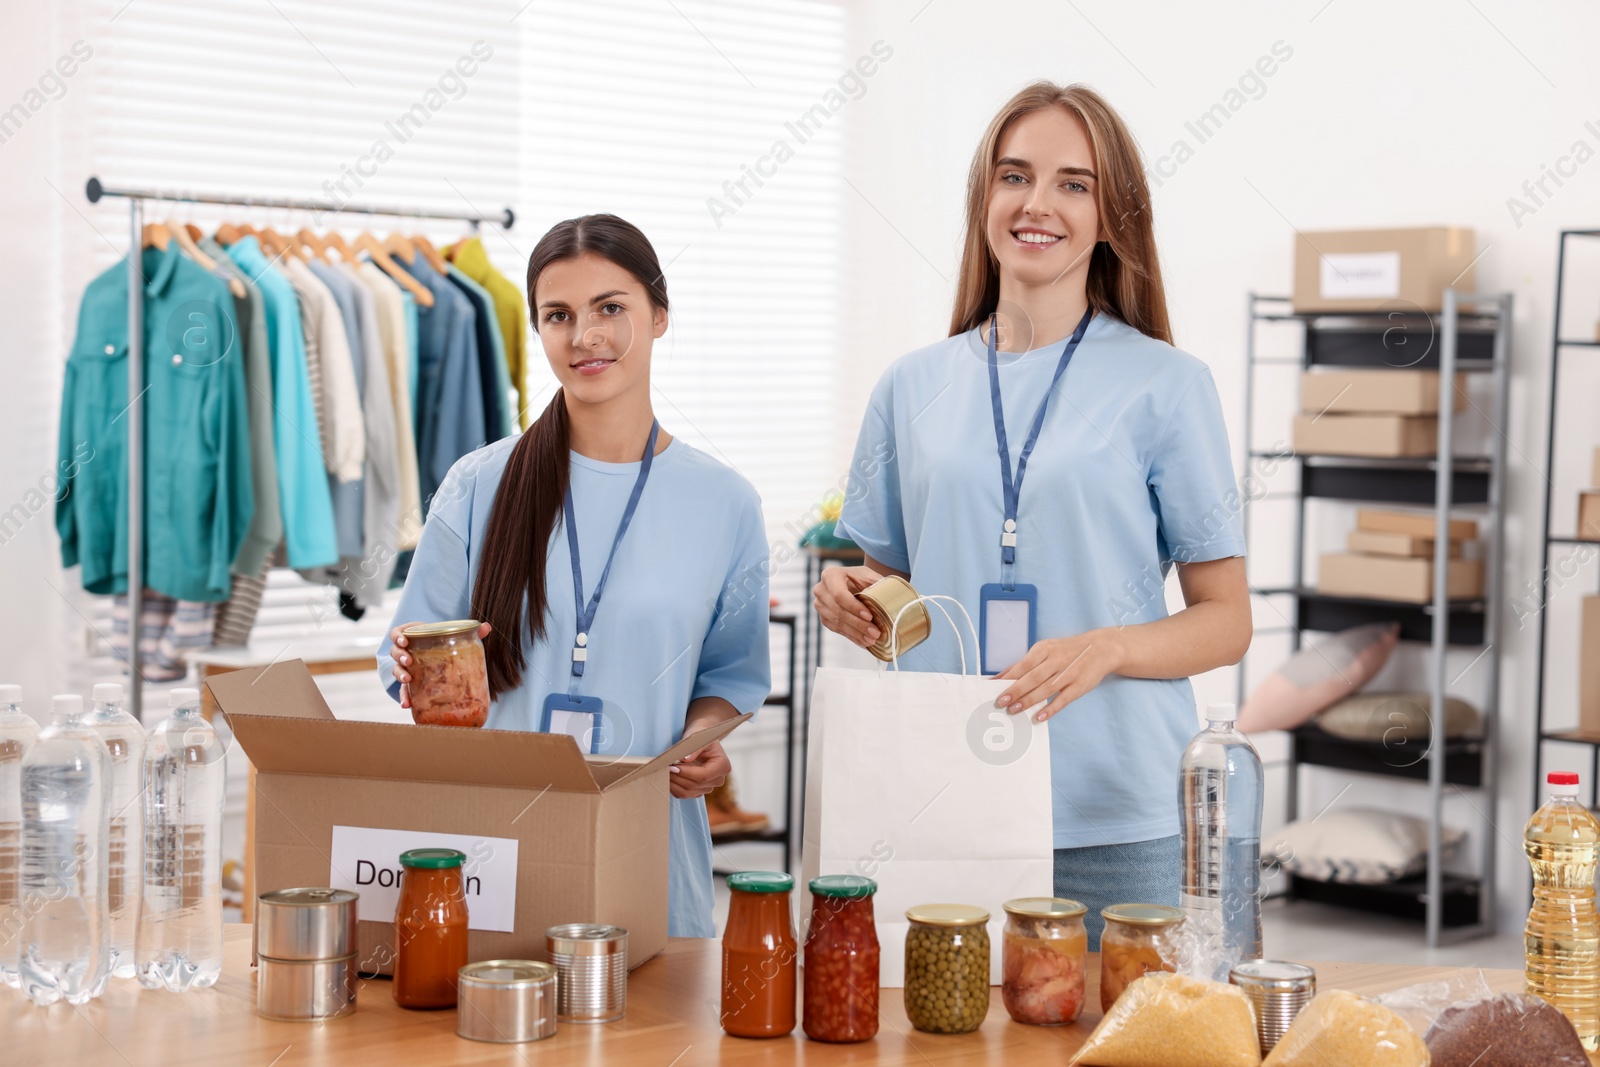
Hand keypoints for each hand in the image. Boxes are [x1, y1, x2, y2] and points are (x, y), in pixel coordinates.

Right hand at [389, 620, 492, 708]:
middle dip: (400, 657)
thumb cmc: (444, 642)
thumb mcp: (452, 637)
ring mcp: (406, 668)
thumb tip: (487, 626)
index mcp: (413, 636)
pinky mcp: (410, 683)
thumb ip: (469, 633)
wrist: (441, 657)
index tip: (404, 640)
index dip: (397, 636)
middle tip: (409, 661)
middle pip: (395, 652)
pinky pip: (403, 689)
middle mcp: (405, 651)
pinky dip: (404, 696)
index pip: (397, 633)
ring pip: (396, 669)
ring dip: (400, 675)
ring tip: (408, 680)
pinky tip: (407, 704)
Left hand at [668, 740, 730, 798]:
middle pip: (694, 785)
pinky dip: (674, 788)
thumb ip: (694, 749)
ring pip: (687, 792)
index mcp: (723, 766)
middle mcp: (718, 780)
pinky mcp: (698, 791)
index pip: (703, 775)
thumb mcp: (699, 738)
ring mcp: (708, 787)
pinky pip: (684, 794)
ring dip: (673, 783)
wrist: (700, 740)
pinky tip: (668, 777)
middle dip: (677, 777)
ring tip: (664, 772)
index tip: (672, 766)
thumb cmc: (700, 736)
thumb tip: (684, 760)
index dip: (686, 773)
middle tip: (664, 768)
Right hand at [812, 565, 885, 647]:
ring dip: (856, 633)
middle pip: (838, 611)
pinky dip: (852, 636)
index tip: (869, 616)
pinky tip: (864, 641)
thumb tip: (891, 597)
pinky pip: (837, 630)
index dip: (854, 607)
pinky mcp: (824, 618)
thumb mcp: (870, 576)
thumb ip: (878, 585)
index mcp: (831, 575)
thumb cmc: (862, 579)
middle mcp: (821, 590)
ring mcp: (820, 605)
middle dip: (858, 624)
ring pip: (837, 622)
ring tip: (872, 639)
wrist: (853, 583)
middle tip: (875, 633)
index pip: (839, 594)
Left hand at [994, 630, 1124, 722]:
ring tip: (1013, 710)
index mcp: (1044, 649)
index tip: (993, 688)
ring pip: (1046, 689)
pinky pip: (1063, 699)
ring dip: (1029, 701)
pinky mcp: (1080, 686)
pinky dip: (1051, 709)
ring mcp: (1069, 673)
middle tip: (1001, 702)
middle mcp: (1056, 660)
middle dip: (1016, 691)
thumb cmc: (1066, 651)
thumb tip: (999, 678)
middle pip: (1033, 677)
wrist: (1101, 648)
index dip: (1008, 677)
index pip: (1023, 665)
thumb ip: (1023, 664)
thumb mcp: (1045, 649)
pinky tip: (1039, 717)